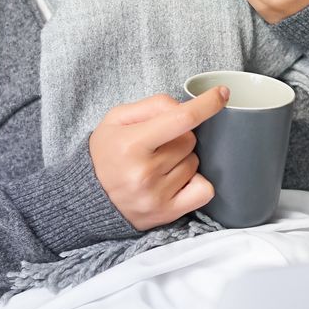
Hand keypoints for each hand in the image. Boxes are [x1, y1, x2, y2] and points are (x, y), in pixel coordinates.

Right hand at [87, 86, 228, 229]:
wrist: (86, 198)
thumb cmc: (105, 153)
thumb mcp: (117, 119)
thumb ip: (153, 105)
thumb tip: (186, 107)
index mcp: (132, 144)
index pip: (181, 119)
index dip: (207, 104)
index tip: (222, 94)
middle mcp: (145, 172)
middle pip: (190, 140)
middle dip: (179, 137)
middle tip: (157, 145)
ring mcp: (157, 196)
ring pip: (195, 162)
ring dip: (183, 159)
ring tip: (158, 165)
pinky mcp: (166, 214)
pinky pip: (204, 190)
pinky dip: (196, 182)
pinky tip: (176, 181)